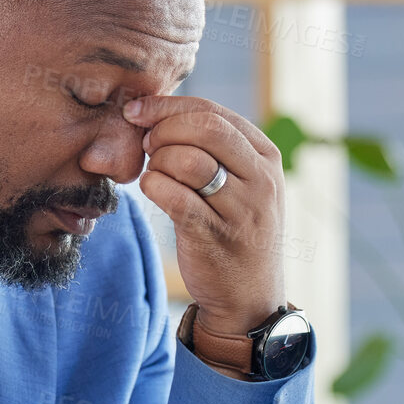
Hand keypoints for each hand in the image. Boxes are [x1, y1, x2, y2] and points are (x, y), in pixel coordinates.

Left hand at [123, 94, 286, 335]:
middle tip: (144, 144)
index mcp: (265, 156)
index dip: (168, 106)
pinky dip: (154, 186)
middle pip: (204, 128)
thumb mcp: (241, 183)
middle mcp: (261, 179)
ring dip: (158, 161)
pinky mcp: (215, 236)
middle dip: (163, 129)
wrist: (249, 297)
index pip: (213, 112)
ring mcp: (241, 209)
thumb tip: (157, 114)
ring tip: (153, 172)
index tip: (137, 110)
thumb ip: (213, 149)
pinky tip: (152, 190)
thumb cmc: (235, 231)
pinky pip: (175, 197)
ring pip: (188, 159)